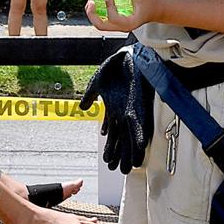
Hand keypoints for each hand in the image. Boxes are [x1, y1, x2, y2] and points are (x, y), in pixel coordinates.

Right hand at [80, 46, 152, 172]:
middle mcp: (124, 111)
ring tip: (131, 167)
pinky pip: (139, 122)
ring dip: (130, 151)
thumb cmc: (116, 65)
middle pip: (122, 138)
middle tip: (120, 171)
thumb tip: (82, 108)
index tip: (109, 162)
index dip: (111, 148)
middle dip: (121, 155)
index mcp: (115, 108)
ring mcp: (132, 108)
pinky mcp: (138, 104)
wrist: (129, 52)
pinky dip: (139, 135)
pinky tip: (140, 147)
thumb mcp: (97, 82)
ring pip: (131, 136)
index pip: (113, 133)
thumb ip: (90, 96)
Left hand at [85, 0, 158, 32]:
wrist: (156, 9)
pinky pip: (103, 21)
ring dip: (93, 14)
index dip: (108, 7)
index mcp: (130, 23)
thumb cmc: (150, 3)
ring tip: (91, 2)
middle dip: (92, 14)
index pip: (114, 18)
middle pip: (101, 26)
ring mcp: (119, 26)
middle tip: (91, 2)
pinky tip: (97, 4)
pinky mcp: (117, 23)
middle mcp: (123, 27)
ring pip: (100, 25)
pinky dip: (97, 14)